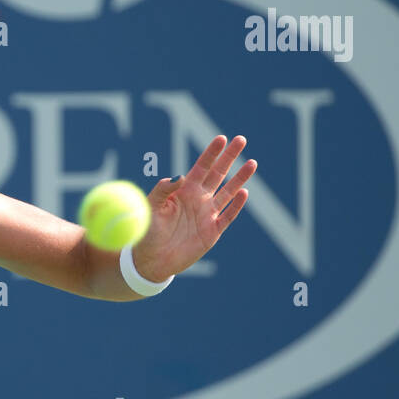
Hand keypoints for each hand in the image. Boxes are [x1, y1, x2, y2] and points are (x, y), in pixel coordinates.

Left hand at [131, 135, 256, 280]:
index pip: (201, 167)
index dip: (211, 153)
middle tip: (241, 139)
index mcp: (183, 190)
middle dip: (229, 157)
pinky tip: (243, 193)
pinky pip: (227, 216)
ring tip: (252, 162)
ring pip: (228, 192)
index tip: (221, 138)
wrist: (151, 259)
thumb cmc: (146, 231)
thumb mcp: (150, 207)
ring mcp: (207, 214)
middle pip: (218, 174)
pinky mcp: (212, 231)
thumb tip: (178, 175)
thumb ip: (162, 190)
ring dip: (240, 178)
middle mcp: (198, 199)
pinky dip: (236, 205)